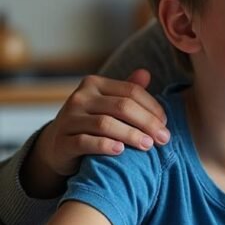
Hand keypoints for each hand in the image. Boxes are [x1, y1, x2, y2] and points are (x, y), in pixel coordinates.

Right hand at [29, 69, 169, 177]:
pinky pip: (86, 142)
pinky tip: (121, 151)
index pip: (131, 91)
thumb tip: (146, 73)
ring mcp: (68, 119)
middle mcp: (80, 98)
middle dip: (147, 122)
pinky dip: (105, 145)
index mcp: (95, 84)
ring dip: (131, 135)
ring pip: (105, 124)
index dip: (153, 107)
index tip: (166, 124)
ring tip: (148, 145)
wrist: (58, 146)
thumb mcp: (109, 104)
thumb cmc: (92, 122)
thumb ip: (127, 91)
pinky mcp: (62, 141)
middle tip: (163, 138)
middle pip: (122, 106)